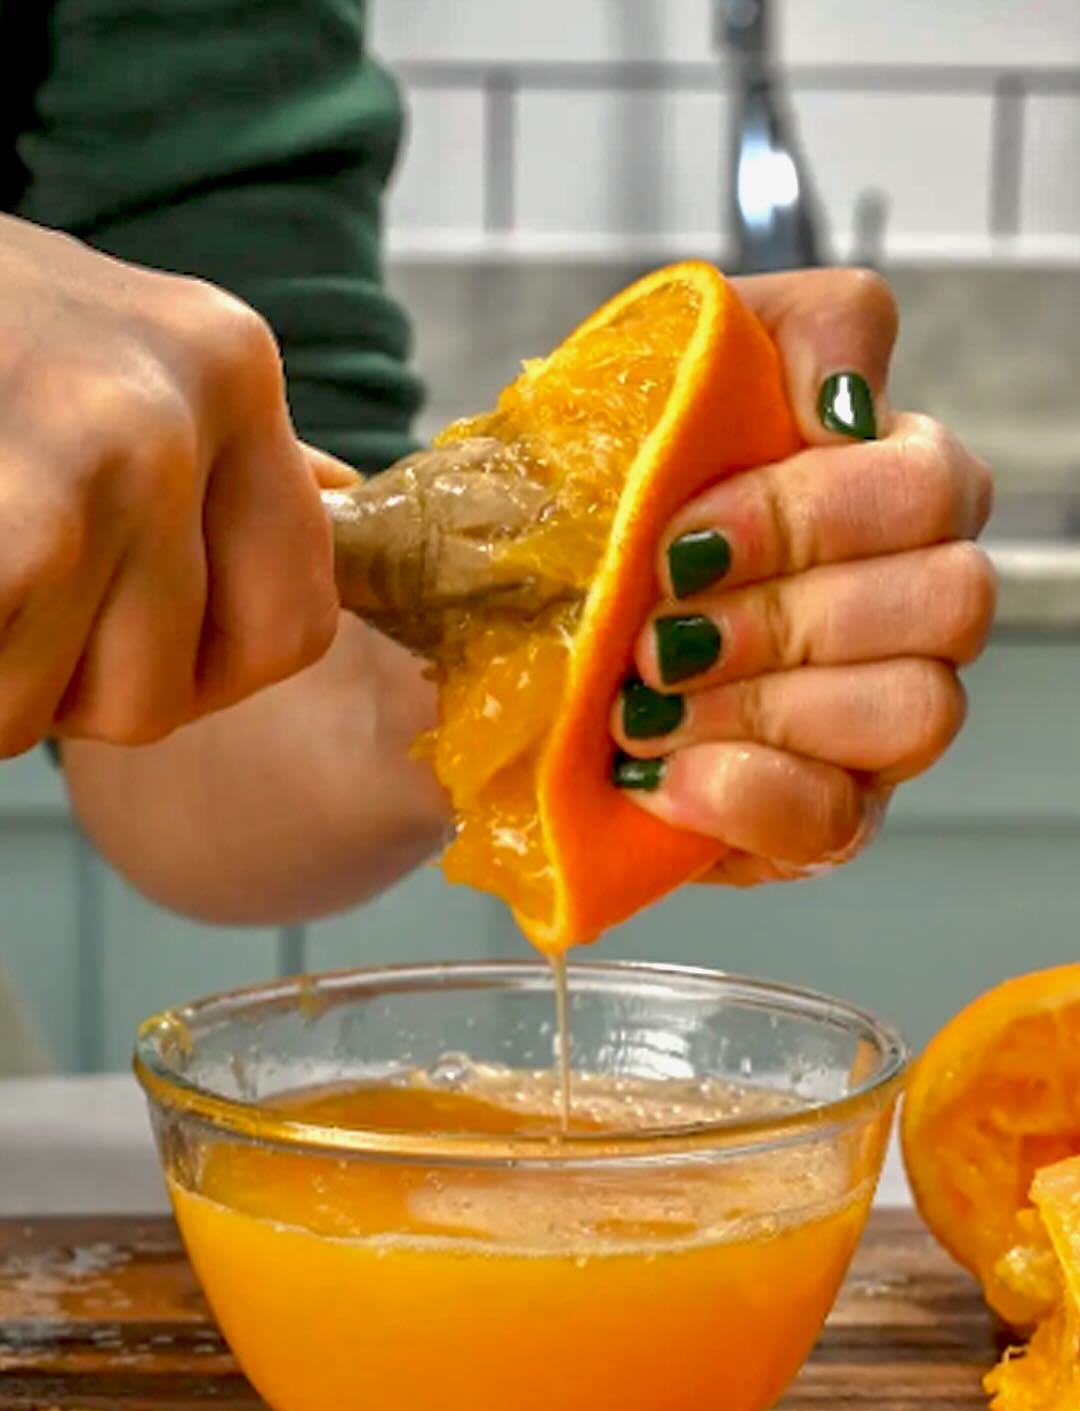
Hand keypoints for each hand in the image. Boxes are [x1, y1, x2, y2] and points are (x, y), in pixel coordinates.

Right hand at [0, 215, 347, 754]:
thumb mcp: (121, 340)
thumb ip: (226, 440)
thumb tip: (337, 491)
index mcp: (228, 363)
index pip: (296, 627)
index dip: (204, 669)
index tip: (120, 628)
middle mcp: (168, 416)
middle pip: (158, 694)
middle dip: (67, 685)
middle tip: (12, 585)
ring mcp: (74, 465)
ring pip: (51, 708)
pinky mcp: (6, 525)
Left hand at [611, 268, 995, 884]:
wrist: (458, 647)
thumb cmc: (553, 513)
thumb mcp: (619, 385)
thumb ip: (745, 343)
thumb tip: (843, 400)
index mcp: (869, 478)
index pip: (927, 478)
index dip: (813, 508)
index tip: (676, 534)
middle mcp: (902, 594)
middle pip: (952, 597)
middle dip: (787, 614)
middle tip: (654, 632)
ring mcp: (874, 714)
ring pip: (919, 711)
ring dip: (769, 704)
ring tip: (640, 707)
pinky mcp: (824, 816)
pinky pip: (842, 822)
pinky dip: (753, 795)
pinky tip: (662, 776)